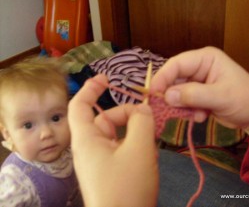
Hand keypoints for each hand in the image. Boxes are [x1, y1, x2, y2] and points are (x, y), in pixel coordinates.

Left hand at [68, 74, 157, 206]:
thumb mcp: (139, 149)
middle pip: (106, 119)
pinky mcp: (110, 171)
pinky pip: (121, 149)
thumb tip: (143, 109)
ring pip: (117, 134)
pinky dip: (134, 145)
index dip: (90, 88)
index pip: (79, 105)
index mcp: (87, 139)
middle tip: (149, 120)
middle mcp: (90, 148)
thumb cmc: (127, 186)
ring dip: (134, 132)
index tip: (106, 78)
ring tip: (151, 142)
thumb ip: (142, 121)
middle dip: (127, 115)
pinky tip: (148, 155)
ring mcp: (100, 161)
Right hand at [151, 47, 248, 148]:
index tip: (152, 94)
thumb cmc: (246, 100)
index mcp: (205, 59)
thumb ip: (193, 95)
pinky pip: (183, 103)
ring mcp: (197, 83)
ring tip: (195, 115)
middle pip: (174, 79)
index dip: (162, 77)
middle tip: (169, 110)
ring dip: (182, 106)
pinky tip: (201, 117)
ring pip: (177, 93)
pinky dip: (188, 112)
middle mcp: (198, 68)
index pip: (176, 64)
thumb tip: (166, 96)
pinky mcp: (197, 96)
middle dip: (172, 96)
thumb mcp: (221, 96)